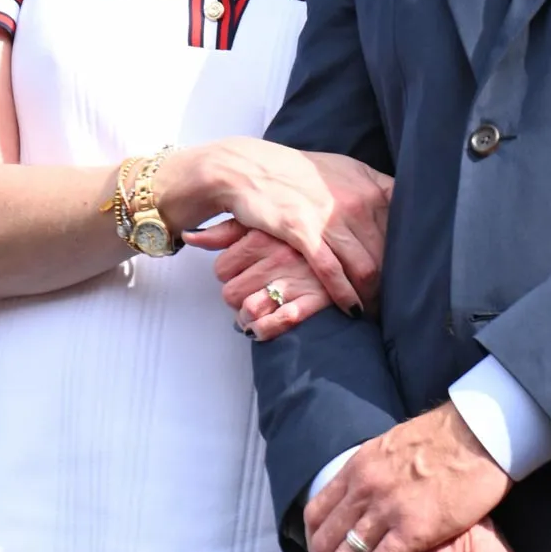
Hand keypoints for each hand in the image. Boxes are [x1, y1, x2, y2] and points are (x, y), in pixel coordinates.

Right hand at [158, 140, 390, 315]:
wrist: (248, 169)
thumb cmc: (296, 172)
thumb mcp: (341, 169)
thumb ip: (370, 187)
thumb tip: (399, 204)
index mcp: (368, 183)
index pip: (404, 223)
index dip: (411, 251)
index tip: (413, 270)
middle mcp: (355, 199)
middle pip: (388, 252)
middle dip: (392, 281)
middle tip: (393, 300)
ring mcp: (330, 217)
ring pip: (366, 266)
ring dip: (372, 294)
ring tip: (374, 310)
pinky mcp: (304, 233)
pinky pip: (333, 272)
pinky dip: (345, 295)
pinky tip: (352, 310)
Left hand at [182, 222, 335, 339]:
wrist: (361, 233)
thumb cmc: (304, 230)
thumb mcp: (265, 221)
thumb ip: (227, 231)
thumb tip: (189, 236)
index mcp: (265, 235)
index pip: (222, 267)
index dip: (227, 276)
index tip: (239, 276)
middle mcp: (277, 257)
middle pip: (230, 293)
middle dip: (236, 300)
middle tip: (248, 296)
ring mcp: (296, 279)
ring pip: (248, 311)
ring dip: (248, 318)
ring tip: (255, 314)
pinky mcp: (316, 300)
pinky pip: (275, 324)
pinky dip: (264, 330)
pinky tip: (264, 328)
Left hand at [305, 401, 510, 551]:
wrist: (480, 430)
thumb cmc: (451, 437)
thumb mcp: (398, 447)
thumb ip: (381, 469)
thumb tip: (378, 487)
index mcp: (358, 466)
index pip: (316, 513)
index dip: (317, 544)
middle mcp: (363, 487)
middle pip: (325, 541)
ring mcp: (385, 508)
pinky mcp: (412, 527)